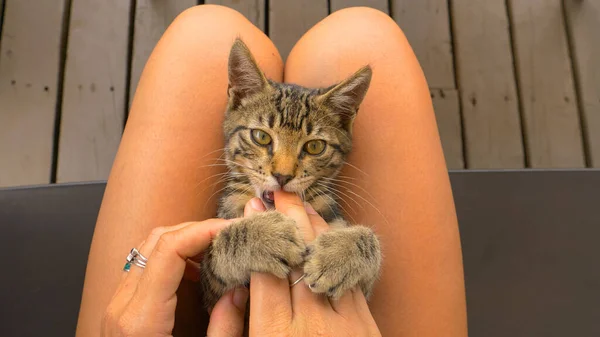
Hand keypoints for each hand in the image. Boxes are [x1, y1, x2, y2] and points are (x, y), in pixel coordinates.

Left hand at [102, 218, 249, 336]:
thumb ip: (223, 329)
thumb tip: (240, 291)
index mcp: (142, 320)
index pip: (168, 250)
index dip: (203, 231)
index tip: (234, 230)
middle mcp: (124, 305)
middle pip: (158, 240)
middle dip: (199, 229)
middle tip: (234, 235)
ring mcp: (118, 305)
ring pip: (149, 248)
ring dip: (186, 240)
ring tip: (220, 248)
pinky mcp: (122, 309)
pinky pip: (146, 266)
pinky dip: (174, 256)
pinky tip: (198, 270)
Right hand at [244, 191, 381, 335]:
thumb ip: (230, 328)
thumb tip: (230, 292)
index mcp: (275, 333)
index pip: (265, 272)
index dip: (260, 234)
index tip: (253, 207)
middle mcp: (311, 323)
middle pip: (299, 258)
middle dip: (290, 219)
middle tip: (280, 193)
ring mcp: (343, 321)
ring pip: (328, 264)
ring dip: (316, 229)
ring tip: (303, 207)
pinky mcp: (364, 323)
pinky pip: (349, 277)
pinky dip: (337, 254)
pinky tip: (328, 239)